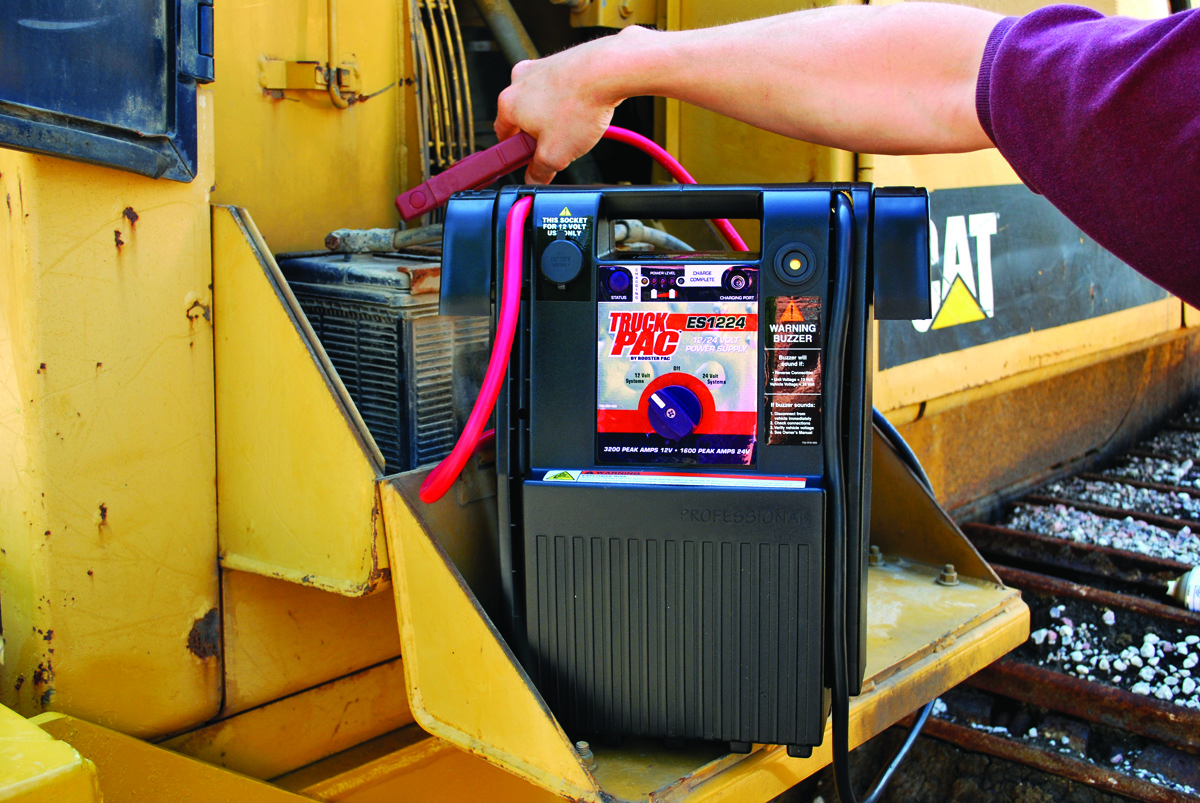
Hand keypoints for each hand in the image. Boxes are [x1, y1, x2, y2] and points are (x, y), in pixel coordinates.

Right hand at [495, 27, 647, 183]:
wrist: (608, 70)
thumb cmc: (579, 102)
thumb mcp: (555, 154)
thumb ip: (539, 171)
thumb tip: (534, 178)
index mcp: (508, 103)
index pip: (502, 136)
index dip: (516, 154)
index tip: (528, 162)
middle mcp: (520, 81)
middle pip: (523, 119)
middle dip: (539, 136)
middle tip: (558, 147)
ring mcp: (541, 68)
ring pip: (543, 104)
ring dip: (556, 119)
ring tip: (576, 128)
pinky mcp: (562, 62)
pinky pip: (561, 90)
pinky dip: (570, 102)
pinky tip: (584, 110)